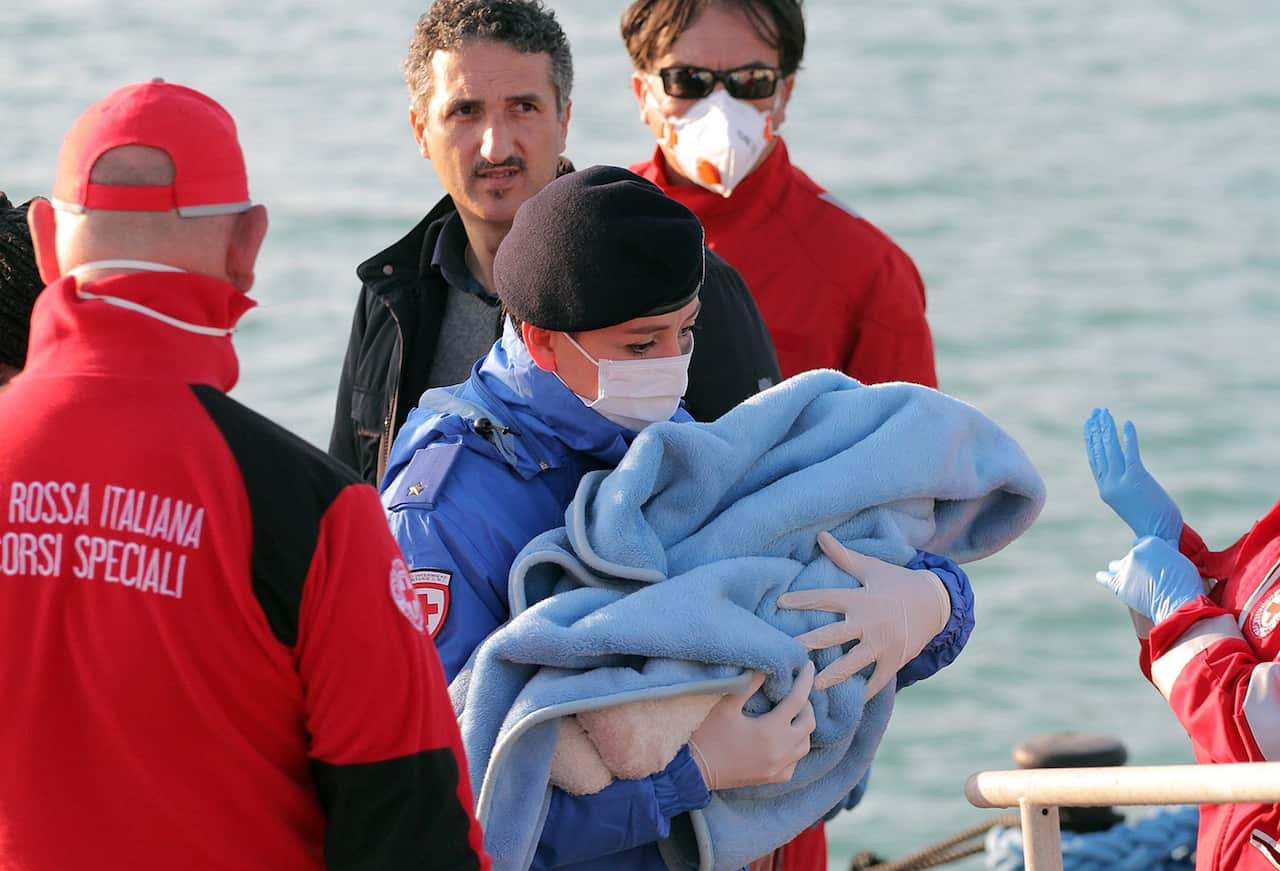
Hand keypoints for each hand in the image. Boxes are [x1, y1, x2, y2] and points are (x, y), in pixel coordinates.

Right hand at [688, 662, 815, 790]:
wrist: (695, 770)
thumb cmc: (708, 735)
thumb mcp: (726, 705)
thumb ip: (749, 685)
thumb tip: (765, 667)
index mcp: (771, 729)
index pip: (797, 700)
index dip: (805, 681)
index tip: (808, 666)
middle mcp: (781, 750)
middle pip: (808, 723)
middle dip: (806, 705)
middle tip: (796, 693)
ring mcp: (778, 767)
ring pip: (805, 745)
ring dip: (803, 728)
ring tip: (792, 715)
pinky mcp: (772, 778)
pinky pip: (794, 763)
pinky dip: (795, 749)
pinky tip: (784, 741)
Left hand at [777, 532, 950, 694]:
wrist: (937, 602)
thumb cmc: (898, 583)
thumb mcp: (872, 568)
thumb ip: (844, 557)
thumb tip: (820, 535)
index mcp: (861, 599)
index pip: (825, 598)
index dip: (802, 600)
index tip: (780, 603)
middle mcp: (870, 623)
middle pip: (833, 634)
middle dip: (809, 643)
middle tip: (787, 652)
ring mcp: (883, 644)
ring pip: (852, 663)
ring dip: (831, 675)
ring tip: (812, 685)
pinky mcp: (895, 660)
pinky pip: (877, 680)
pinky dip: (864, 691)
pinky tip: (847, 702)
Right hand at [1084, 408, 1182, 541]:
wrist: (1159, 535)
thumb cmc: (1152, 523)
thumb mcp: (1133, 504)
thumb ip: (1126, 489)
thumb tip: (1130, 478)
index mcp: (1106, 491)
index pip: (1095, 461)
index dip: (1091, 442)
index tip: (1089, 426)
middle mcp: (1109, 485)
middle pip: (1099, 452)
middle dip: (1096, 430)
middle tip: (1095, 412)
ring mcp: (1121, 482)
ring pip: (1110, 450)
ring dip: (1106, 428)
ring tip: (1104, 412)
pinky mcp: (1137, 479)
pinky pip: (1130, 453)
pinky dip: (1128, 437)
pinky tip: (1126, 423)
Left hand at [1095, 536, 1203, 623]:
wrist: (1180, 603)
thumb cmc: (1187, 584)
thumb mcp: (1182, 560)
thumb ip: (1168, 552)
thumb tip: (1168, 545)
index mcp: (1152, 542)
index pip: (1142, 543)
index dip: (1148, 554)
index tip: (1153, 562)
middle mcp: (1136, 552)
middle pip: (1130, 556)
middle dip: (1137, 564)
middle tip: (1148, 577)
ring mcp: (1125, 568)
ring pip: (1116, 566)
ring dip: (1122, 571)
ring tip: (1131, 581)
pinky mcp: (1119, 584)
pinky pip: (1105, 577)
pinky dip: (1105, 577)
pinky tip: (1104, 577)